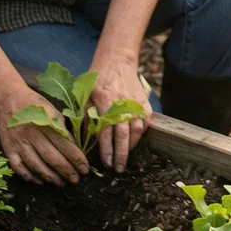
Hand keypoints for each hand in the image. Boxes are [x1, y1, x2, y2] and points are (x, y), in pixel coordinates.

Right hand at [0, 83, 89, 184]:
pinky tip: (40, 182)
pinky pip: (19, 168)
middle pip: (51, 158)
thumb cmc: (35, 105)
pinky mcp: (8, 149)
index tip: (85, 169)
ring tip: (61, 183)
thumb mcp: (53, 111)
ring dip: (50, 177)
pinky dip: (30, 177)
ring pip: (36, 165)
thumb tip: (75, 148)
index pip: (65, 145)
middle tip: (75, 180)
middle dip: (66, 171)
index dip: (76, 159)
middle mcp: (32, 135)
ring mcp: (19, 143)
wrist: (8, 99)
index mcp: (46, 123)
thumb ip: (63, 129)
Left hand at [89, 54, 151, 172]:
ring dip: (131, 146)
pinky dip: (141, 134)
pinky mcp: (144, 102)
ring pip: (137, 130)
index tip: (105, 162)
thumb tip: (86, 139)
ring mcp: (135, 102)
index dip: (106, 148)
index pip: (106, 130)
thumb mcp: (85, 95)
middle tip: (117, 169)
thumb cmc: (97, 79)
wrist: (117, 61)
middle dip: (121, 154)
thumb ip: (86, 116)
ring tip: (124, 158)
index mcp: (105, 101)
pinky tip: (134, 142)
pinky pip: (145, 122)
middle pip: (123, 134)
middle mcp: (122, 103)